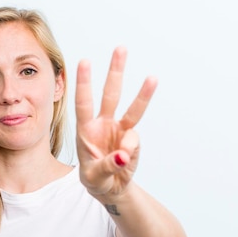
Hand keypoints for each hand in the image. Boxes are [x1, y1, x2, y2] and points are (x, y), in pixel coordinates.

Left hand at [75, 46, 156, 197]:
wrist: (109, 188)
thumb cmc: (95, 179)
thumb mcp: (94, 177)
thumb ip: (108, 166)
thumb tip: (125, 155)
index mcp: (86, 129)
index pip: (84, 103)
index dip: (84, 83)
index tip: (85, 61)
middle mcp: (103, 124)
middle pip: (111, 94)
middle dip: (116, 71)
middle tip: (121, 48)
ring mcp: (120, 129)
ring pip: (133, 108)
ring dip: (143, 93)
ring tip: (153, 78)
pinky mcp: (132, 139)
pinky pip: (135, 140)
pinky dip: (131, 151)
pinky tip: (123, 162)